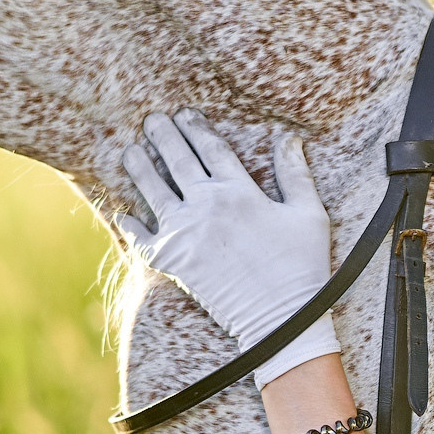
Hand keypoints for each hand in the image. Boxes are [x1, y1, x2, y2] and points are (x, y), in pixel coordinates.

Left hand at [118, 112, 339, 387]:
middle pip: (177, 160)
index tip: (183, 113)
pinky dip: (131, 224)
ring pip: (153, 190)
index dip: (195, 127)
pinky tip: (124, 212)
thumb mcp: (309, 214)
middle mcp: (207, 205)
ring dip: (139, 167)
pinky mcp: (173, 260)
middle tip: (151, 120)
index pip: (210, 147)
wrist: (281, 320)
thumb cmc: (302, 267)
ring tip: (128, 150)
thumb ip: (295, 174)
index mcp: (240, 190)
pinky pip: (142, 237)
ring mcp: (185, 232)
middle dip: (162, 135)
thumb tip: (289, 137)